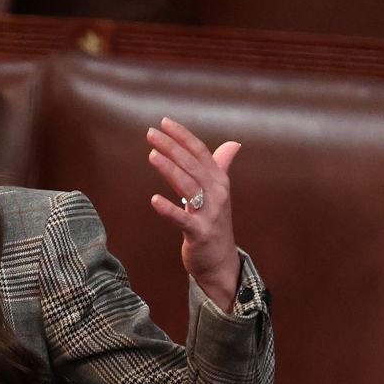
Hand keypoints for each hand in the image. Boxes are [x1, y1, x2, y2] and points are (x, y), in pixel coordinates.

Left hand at [146, 117, 242, 310]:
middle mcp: (217, 194)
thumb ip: (221, 168)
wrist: (220, 261)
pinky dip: (168, 210)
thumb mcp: (218, 194)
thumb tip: (233, 144)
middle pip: (192, 165)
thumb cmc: (214, 224)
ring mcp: (209, 213)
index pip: (200, 152)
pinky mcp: (199, 233)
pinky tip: (154, 200)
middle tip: (150, 133)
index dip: (183, 136)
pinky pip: (183, 219)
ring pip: (188, 186)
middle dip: (172, 147)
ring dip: (170, 169)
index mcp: (218, 181)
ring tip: (152, 155)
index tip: (164, 122)